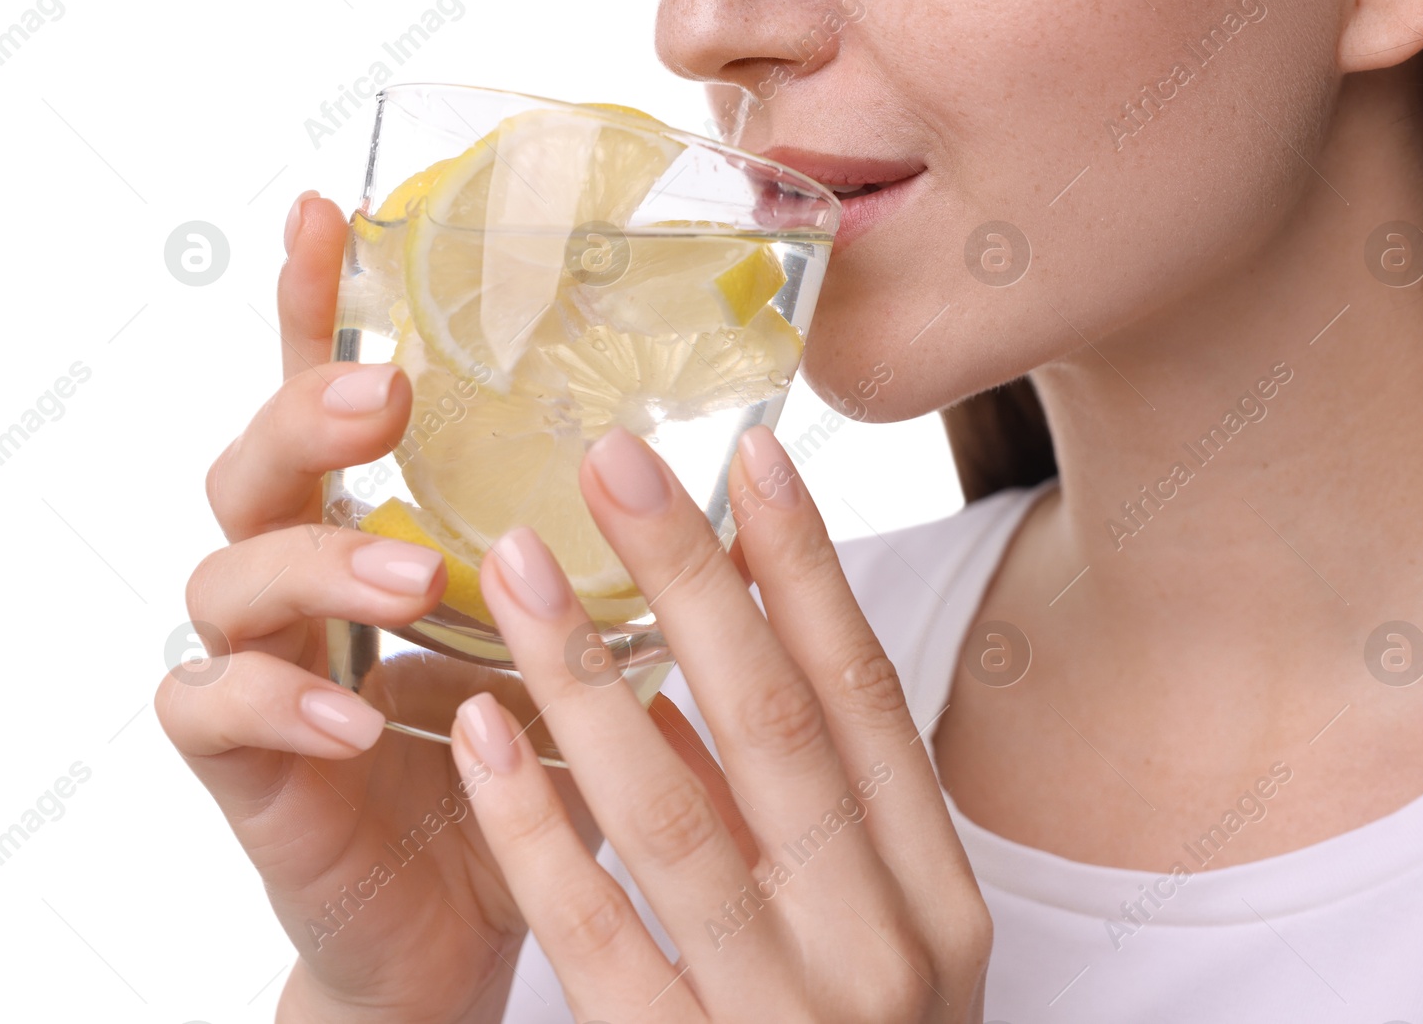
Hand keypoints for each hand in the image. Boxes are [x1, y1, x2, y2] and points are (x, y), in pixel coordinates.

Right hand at [156, 192, 749, 1022]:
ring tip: (413, 577)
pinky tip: (356, 719)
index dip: (324, 307)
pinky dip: (277, 703)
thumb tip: (742, 462)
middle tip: (385, 396)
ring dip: (319, 564)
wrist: (472, 914)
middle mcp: (308, 583)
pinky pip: (212, 708)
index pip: (335, 400)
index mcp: (384, 531)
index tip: (332, 210)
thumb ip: (623, 558)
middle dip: (308, 416)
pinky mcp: (243, 765)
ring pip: (227, 575)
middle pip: (256, 465)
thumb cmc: (534, 762)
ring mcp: (262, 667)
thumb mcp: (589, 643)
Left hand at [449, 421, 993, 1021]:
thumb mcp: (886, 945)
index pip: (867, 700)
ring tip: (510, 563)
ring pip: (675, 814)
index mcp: (940, 898)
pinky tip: (482, 726)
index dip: (806, 571)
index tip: (746, 454)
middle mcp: (881, 950)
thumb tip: (714, 666)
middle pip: (773, 727)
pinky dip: (536, 824)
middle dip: (690, 581)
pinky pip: (593, 937)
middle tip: (610, 458)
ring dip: (589, 675)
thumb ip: (819, 819)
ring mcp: (786, 1021)